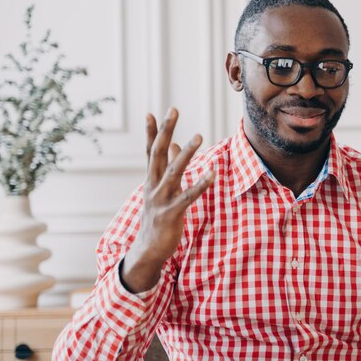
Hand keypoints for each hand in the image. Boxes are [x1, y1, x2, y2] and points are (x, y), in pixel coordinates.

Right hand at [122, 108, 214, 292]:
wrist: (147, 250)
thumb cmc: (157, 218)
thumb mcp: (160, 191)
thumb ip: (167, 168)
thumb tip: (173, 146)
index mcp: (150, 179)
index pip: (150, 151)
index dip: (150, 132)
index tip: (150, 112)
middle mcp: (152, 186)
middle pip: (158, 153)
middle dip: (165, 130)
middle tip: (174, 110)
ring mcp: (160, 199)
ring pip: (173, 171)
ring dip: (185, 153)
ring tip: (198, 135)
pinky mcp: (171, 213)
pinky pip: (188, 196)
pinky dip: (200, 185)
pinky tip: (212, 174)